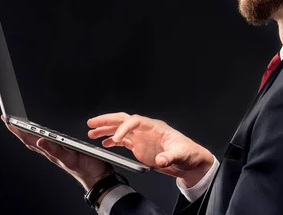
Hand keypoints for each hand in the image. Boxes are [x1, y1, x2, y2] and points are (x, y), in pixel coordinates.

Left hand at [1, 115, 112, 189]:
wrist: (98, 177)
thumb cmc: (87, 169)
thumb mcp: (70, 158)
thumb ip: (56, 150)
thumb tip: (40, 140)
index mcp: (51, 151)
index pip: (29, 138)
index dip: (18, 129)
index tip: (8, 120)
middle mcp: (52, 151)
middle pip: (30, 139)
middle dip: (18, 129)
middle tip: (8, 119)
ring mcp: (57, 152)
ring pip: (37, 141)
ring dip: (27, 133)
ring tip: (19, 125)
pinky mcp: (65, 151)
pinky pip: (48, 142)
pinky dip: (40, 136)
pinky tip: (40, 135)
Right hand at [88, 113, 213, 186]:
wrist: (190, 161)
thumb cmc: (188, 153)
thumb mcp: (181, 155)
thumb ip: (170, 157)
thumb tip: (161, 160)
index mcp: (155, 126)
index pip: (135, 121)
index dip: (124, 128)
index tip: (116, 138)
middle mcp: (146, 129)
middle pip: (124, 120)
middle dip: (107, 120)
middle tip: (92, 123)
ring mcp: (142, 137)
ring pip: (121, 129)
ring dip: (106, 129)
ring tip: (92, 132)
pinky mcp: (140, 146)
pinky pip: (123, 140)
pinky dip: (112, 140)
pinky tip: (104, 143)